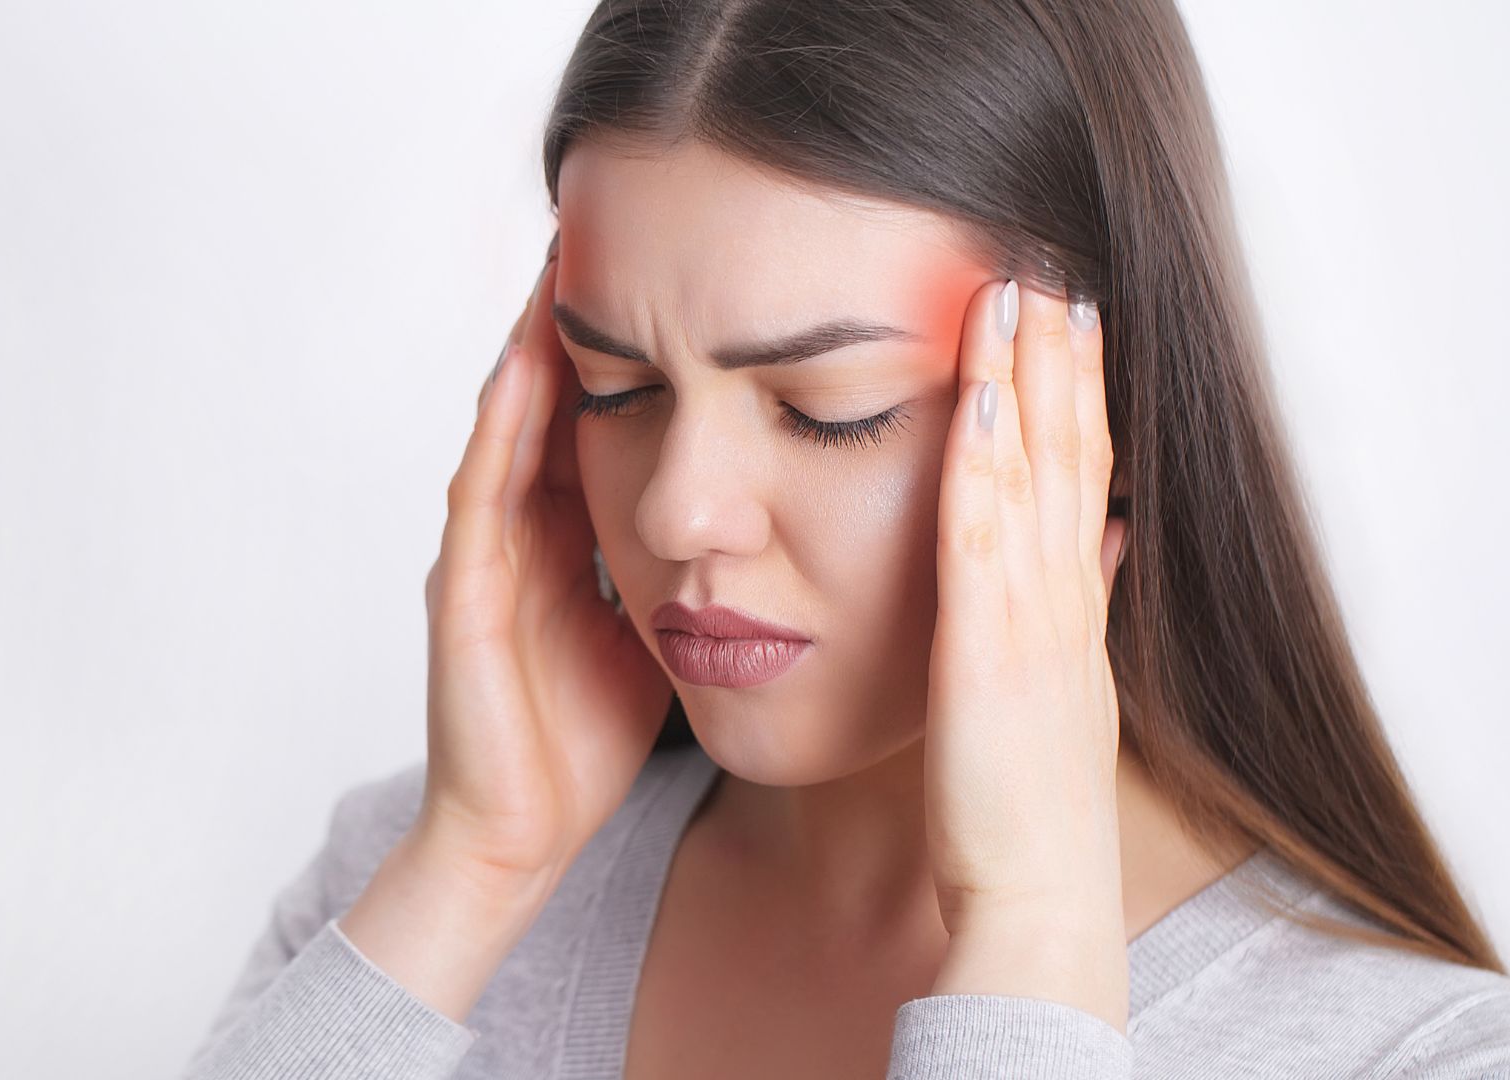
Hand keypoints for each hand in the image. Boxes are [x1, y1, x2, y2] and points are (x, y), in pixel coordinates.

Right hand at [416, 231, 674, 887]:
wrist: (520, 835)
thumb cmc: (586, 740)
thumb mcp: (652, 629)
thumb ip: (679, 564)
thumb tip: (754, 514)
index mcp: (565, 537)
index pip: (596, 416)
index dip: (625, 346)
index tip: (668, 271)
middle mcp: (518, 532)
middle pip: (548, 401)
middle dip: (575, 319)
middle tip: (607, 227)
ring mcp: (481, 557)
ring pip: (508, 426)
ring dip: (531, 344)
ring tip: (562, 261)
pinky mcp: (460, 595)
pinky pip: (482, 493)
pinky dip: (504, 427)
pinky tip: (529, 367)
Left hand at [922, 279, 1130, 1024]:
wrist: (1038, 896)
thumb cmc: (1028, 804)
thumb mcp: (1066, 692)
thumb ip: (1081, 609)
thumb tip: (1107, 542)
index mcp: (1071, 604)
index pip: (1082, 473)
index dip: (1077, 389)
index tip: (1067, 313)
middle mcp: (1062, 596)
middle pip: (1071, 452)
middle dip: (1061, 356)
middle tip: (1051, 263)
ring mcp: (1032, 618)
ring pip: (1038, 474)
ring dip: (1029, 380)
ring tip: (1020, 291)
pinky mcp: (989, 649)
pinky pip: (984, 538)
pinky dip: (986, 464)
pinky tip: (982, 399)